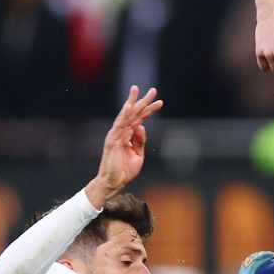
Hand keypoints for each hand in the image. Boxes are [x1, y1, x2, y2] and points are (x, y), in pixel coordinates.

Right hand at [87, 85, 162, 202]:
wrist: (114, 183)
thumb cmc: (124, 170)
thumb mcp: (138, 154)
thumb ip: (140, 140)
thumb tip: (142, 126)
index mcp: (128, 135)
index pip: (140, 119)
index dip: (149, 110)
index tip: (160, 102)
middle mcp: (121, 132)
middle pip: (134, 113)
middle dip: (143, 101)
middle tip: (154, 90)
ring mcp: (116, 135)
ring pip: (125, 115)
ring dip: (132, 102)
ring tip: (136, 90)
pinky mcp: (112, 140)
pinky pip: (119, 125)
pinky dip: (124, 115)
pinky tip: (129, 106)